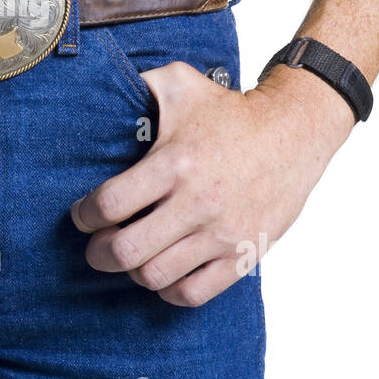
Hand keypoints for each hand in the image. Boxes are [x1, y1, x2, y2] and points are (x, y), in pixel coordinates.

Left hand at [70, 60, 352, 305]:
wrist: (295, 132)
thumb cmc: (231, 111)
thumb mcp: (181, 84)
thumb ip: (139, 85)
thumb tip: (101, 86)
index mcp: (175, 163)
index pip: (110, 204)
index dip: (86, 215)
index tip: (84, 215)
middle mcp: (197, 202)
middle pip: (126, 250)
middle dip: (99, 252)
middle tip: (97, 245)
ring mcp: (222, 233)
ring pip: (155, 276)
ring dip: (133, 271)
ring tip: (132, 256)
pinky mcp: (243, 254)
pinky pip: (194, 293)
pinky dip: (170, 290)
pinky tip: (165, 272)